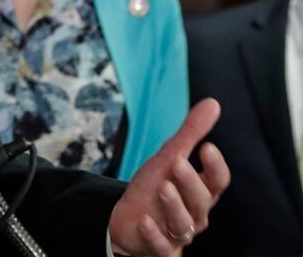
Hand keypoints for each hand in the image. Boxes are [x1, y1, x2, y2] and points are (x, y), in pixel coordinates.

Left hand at [108, 98, 229, 255]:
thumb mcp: (170, 157)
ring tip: (162, 187)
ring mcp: (176, 232)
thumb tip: (212, 104)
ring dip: (174, 205)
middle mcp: (193, 213)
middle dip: (190, 182)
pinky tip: (144, 221)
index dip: (215, 166)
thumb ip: (191, 133)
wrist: (128, 220)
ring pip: (183, 224)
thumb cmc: (154, 188)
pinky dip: (153, 234)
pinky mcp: (158, 247)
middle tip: (176, 163)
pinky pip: (161, 246)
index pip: (217, 181)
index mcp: (200, 192)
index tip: (207, 147)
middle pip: (201, 200)